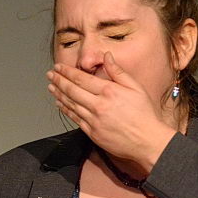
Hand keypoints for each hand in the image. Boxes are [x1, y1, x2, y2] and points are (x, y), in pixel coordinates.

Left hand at [46, 52, 176, 173]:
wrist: (147, 141)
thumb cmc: (144, 114)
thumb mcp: (135, 87)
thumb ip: (118, 71)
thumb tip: (107, 56)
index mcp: (108, 91)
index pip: (82, 79)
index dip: (67, 72)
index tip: (58, 68)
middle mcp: (98, 105)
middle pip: (72, 90)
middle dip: (59, 81)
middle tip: (50, 75)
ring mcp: (94, 120)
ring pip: (71, 104)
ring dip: (59, 95)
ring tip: (51, 87)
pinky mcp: (92, 133)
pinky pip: (75, 119)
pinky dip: (66, 110)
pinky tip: (60, 104)